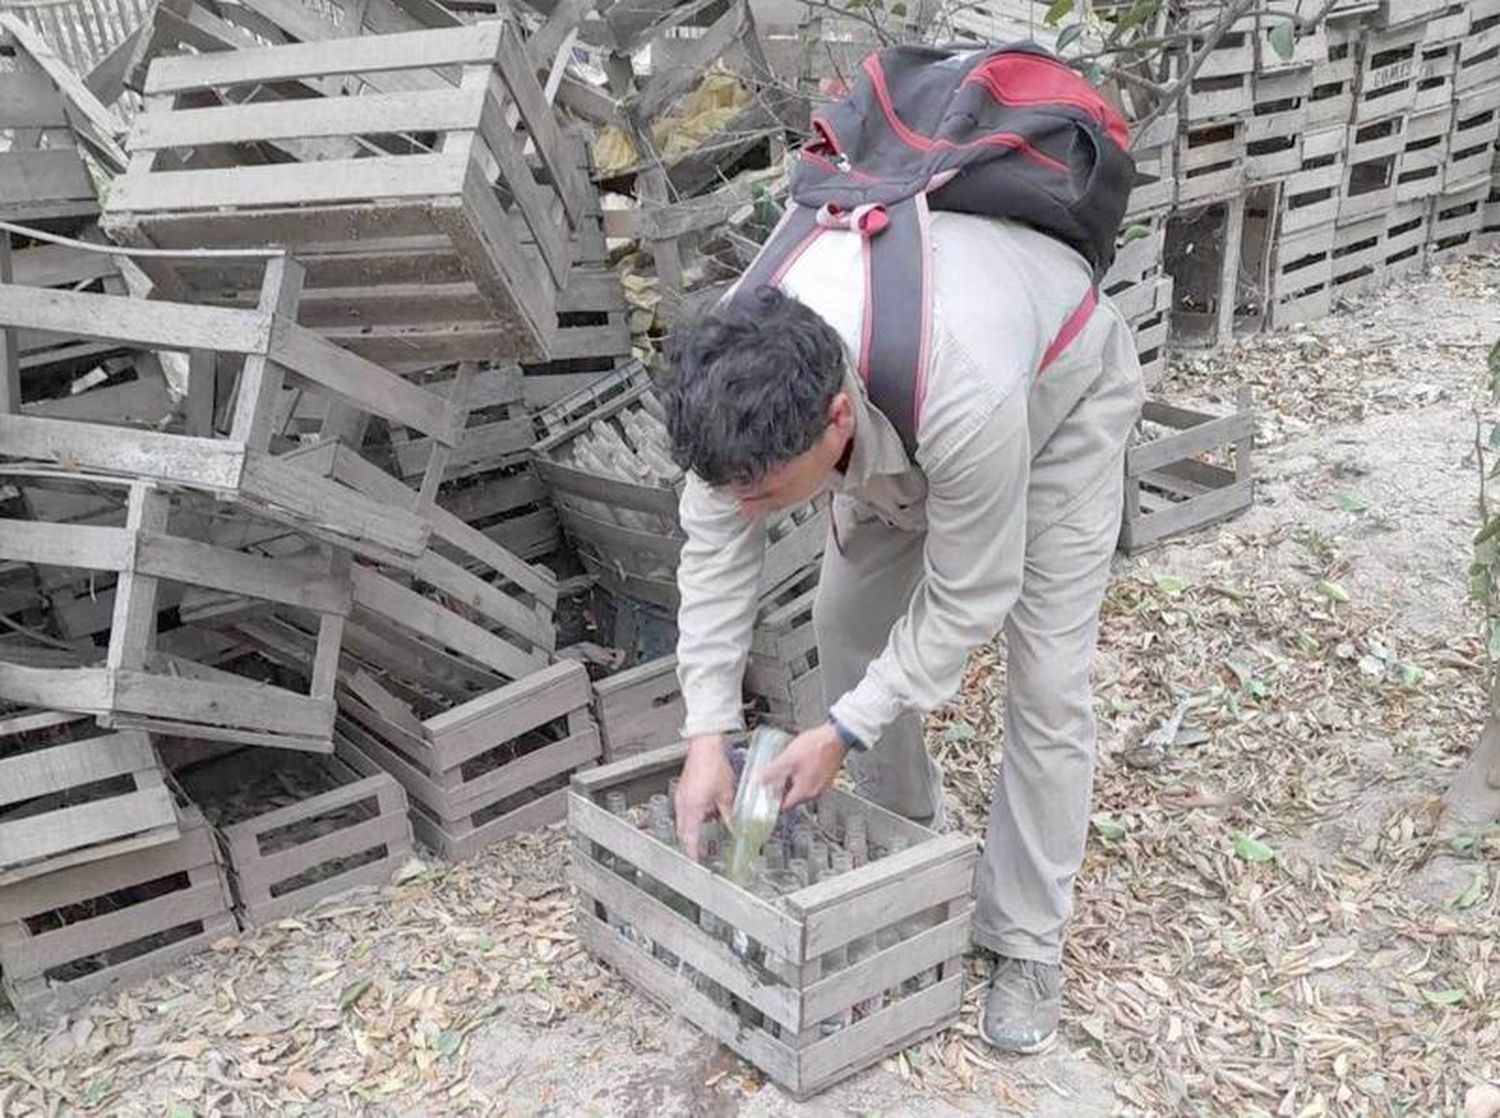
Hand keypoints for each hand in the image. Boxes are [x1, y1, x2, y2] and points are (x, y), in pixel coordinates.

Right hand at [675, 735, 734, 860]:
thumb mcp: (727, 795)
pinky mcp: (683, 791)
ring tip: (701, 838)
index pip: (690, 839)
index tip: (696, 863)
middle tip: (698, 854)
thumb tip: (736, 828)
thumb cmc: (714, 765)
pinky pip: (683, 811)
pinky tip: (703, 816)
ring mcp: (680, 797)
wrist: (705, 746)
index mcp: (692, 809)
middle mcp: (683, 805)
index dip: (693, 853)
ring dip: (690, 831)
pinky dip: (691, 819)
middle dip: (690, 844)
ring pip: (682, 822)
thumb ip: (730, 815)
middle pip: (682, 833)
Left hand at [759, 722, 847, 810]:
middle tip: (771, 778)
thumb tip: (757, 781)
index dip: (771, 801)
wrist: (836, 736)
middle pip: (792, 798)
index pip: (784, 806)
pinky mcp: (825, 776)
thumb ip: (771, 773)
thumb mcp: (787, 759)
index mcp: (805, 792)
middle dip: (780, 789)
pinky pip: (809, 781)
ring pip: (800, 789)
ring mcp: (822, 785)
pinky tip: (797, 763)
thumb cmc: (816, 747)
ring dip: (790, 781)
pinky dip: (800, 775)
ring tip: (783, 767)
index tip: (764, 793)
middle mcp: (815, 792)